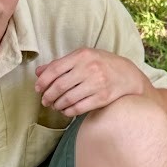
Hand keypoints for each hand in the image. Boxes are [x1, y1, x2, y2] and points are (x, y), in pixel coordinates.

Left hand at [35, 49, 150, 117]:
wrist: (128, 76)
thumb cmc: (102, 65)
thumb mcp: (83, 58)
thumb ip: (60, 64)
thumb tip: (38, 72)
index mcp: (82, 55)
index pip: (55, 69)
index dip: (43, 81)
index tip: (38, 89)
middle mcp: (89, 68)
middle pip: (60, 86)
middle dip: (48, 96)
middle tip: (45, 101)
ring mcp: (97, 83)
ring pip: (68, 99)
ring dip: (58, 105)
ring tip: (56, 106)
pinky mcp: (103, 98)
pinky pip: (79, 108)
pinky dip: (69, 111)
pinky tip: (66, 111)